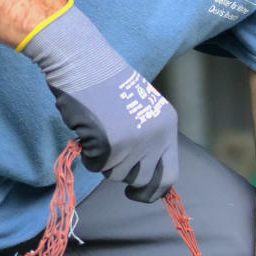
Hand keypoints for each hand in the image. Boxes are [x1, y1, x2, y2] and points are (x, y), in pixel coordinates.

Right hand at [22, 3, 177, 202]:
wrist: (85, 62)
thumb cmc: (107, 84)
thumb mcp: (142, 110)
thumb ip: (149, 140)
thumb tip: (146, 175)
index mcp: (168, 126)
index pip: (171, 175)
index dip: (154, 190)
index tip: (138, 192)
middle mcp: (157, 136)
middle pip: (141, 179)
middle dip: (124, 175)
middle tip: (110, 154)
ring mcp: (135, 141)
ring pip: (116, 174)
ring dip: (104, 160)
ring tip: (99, 131)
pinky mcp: (111, 143)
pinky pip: (96, 165)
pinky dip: (88, 155)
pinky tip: (88, 132)